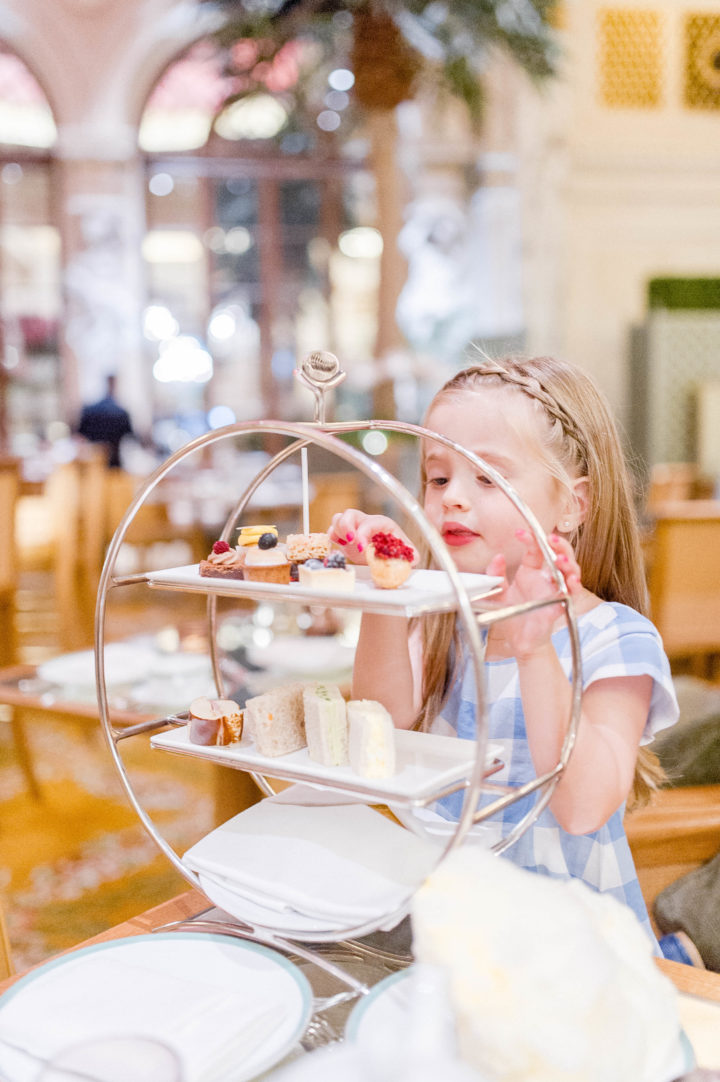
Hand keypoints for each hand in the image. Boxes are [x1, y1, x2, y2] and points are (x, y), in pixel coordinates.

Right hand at [328, 509, 418, 565]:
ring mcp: (353, 528)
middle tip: (349, 540)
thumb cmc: (395, 549)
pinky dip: (331, 537)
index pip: (369, 523)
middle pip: (350, 513)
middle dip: (346, 526)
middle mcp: (365, 522)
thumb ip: (411, 554)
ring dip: (337, 531)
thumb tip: (414, 558)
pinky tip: (339, 546)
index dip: (363, 534)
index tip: (362, 548)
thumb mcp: (406, 551)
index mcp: (381, 523)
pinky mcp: (344, 536)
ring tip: (343, 543)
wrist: (387, 553)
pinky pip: (331, 531)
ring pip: (338, 518)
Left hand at [486, 531, 582, 658]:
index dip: (531, 539)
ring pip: (570, 572)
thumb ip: (495, 574)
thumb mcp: (496, 592)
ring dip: (568, 563)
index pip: (536, 549)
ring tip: (560, 559)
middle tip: (550, 538)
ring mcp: (555, 591)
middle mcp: (546, 579)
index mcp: (531, 571)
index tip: (519, 533)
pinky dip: (574, 586)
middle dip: (559, 545)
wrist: (518, 640)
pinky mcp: (560, 606)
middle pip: (560, 555)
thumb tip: (498, 557)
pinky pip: (572, 595)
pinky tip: (572, 580)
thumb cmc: (512, 614)